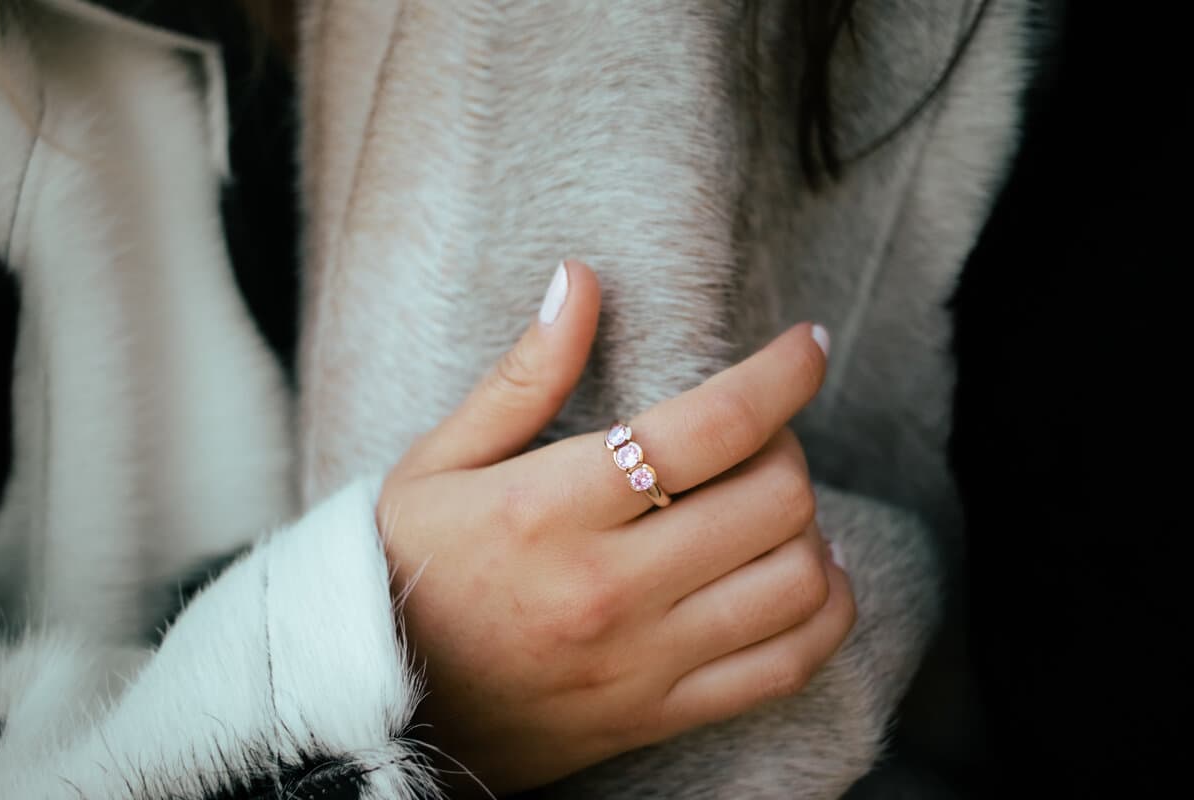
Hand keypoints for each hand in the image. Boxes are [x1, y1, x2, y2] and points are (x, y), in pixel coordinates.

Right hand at [378, 261, 854, 795]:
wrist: (375, 700)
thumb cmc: (405, 564)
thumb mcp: (439, 461)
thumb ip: (522, 376)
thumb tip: (580, 279)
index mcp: (550, 509)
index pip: (709, 427)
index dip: (781, 375)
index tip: (807, 346)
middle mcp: (607, 588)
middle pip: (774, 499)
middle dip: (788, 447)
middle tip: (757, 437)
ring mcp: (640, 660)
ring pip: (797, 583)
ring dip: (808, 529)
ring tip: (773, 507)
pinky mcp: (658, 712)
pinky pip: (785, 666)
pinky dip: (824, 615)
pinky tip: (802, 578)